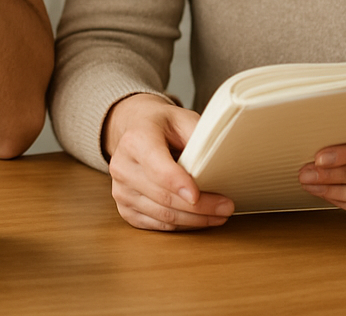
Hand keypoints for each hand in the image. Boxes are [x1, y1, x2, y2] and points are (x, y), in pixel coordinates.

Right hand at [103, 93, 234, 230]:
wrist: (135, 129)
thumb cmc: (162, 125)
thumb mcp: (182, 118)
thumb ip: (198, 136)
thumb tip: (219, 161)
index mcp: (135, 140)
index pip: (156, 167)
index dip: (176, 182)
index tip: (197, 195)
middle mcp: (122, 166)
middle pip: (163, 196)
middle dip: (199, 207)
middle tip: (226, 207)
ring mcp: (120, 190)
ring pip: (162, 216)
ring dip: (194, 220)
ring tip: (218, 215)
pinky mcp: (124, 208)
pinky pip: (156, 225)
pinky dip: (181, 226)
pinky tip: (198, 219)